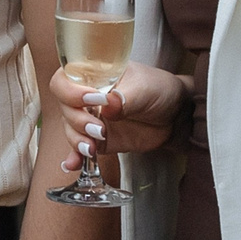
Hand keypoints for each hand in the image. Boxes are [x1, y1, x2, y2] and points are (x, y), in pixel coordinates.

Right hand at [46, 60, 189, 178]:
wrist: (177, 116)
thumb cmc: (160, 90)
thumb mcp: (145, 89)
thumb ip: (125, 97)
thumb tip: (107, 105)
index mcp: (93, 75)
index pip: (65, 80)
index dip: (71, 91)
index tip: (92, 101)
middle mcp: (87, 96)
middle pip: (64, 106)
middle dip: (77, 120)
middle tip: (99, 128)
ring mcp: (91, 118)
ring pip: (69, 128)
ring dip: (77, 139)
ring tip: (93, 147)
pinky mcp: (98, 140)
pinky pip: (79, 148)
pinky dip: (75, 156)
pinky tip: (72, 164)